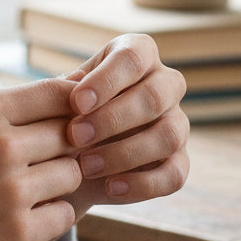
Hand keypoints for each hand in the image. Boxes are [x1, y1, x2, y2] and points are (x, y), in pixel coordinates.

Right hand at [0, 78, 82, 240]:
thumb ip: (5, 115)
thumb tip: (69, 104)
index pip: (59, 93)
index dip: (71, 110)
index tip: (62, 126)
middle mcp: (0, 143)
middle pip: (70, 135)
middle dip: (62, 151)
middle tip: (36, 169)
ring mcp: (11, 189)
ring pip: (72, 175)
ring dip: (56, 187)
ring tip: (23, 196)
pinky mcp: (16, 232)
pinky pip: (64, 215)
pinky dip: (50, 219)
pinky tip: (18, 221)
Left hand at [63, 33, 188, 213]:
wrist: (71, 154)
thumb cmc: (66, 111)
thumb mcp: (60, 97)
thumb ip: (65, 92)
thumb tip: (71, 88)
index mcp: (137, 53)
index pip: (133, 57)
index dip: (107, 80)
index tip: (77, 102)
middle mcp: (165, 83)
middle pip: (155, 95)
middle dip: (113, 118)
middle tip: (74, 136)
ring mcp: (177, 122)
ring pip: (168, 135)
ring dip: (125, 153)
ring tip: (86, 165)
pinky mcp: (179, 160)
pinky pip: (175, 174)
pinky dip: (142, 183)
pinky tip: (109, 187)